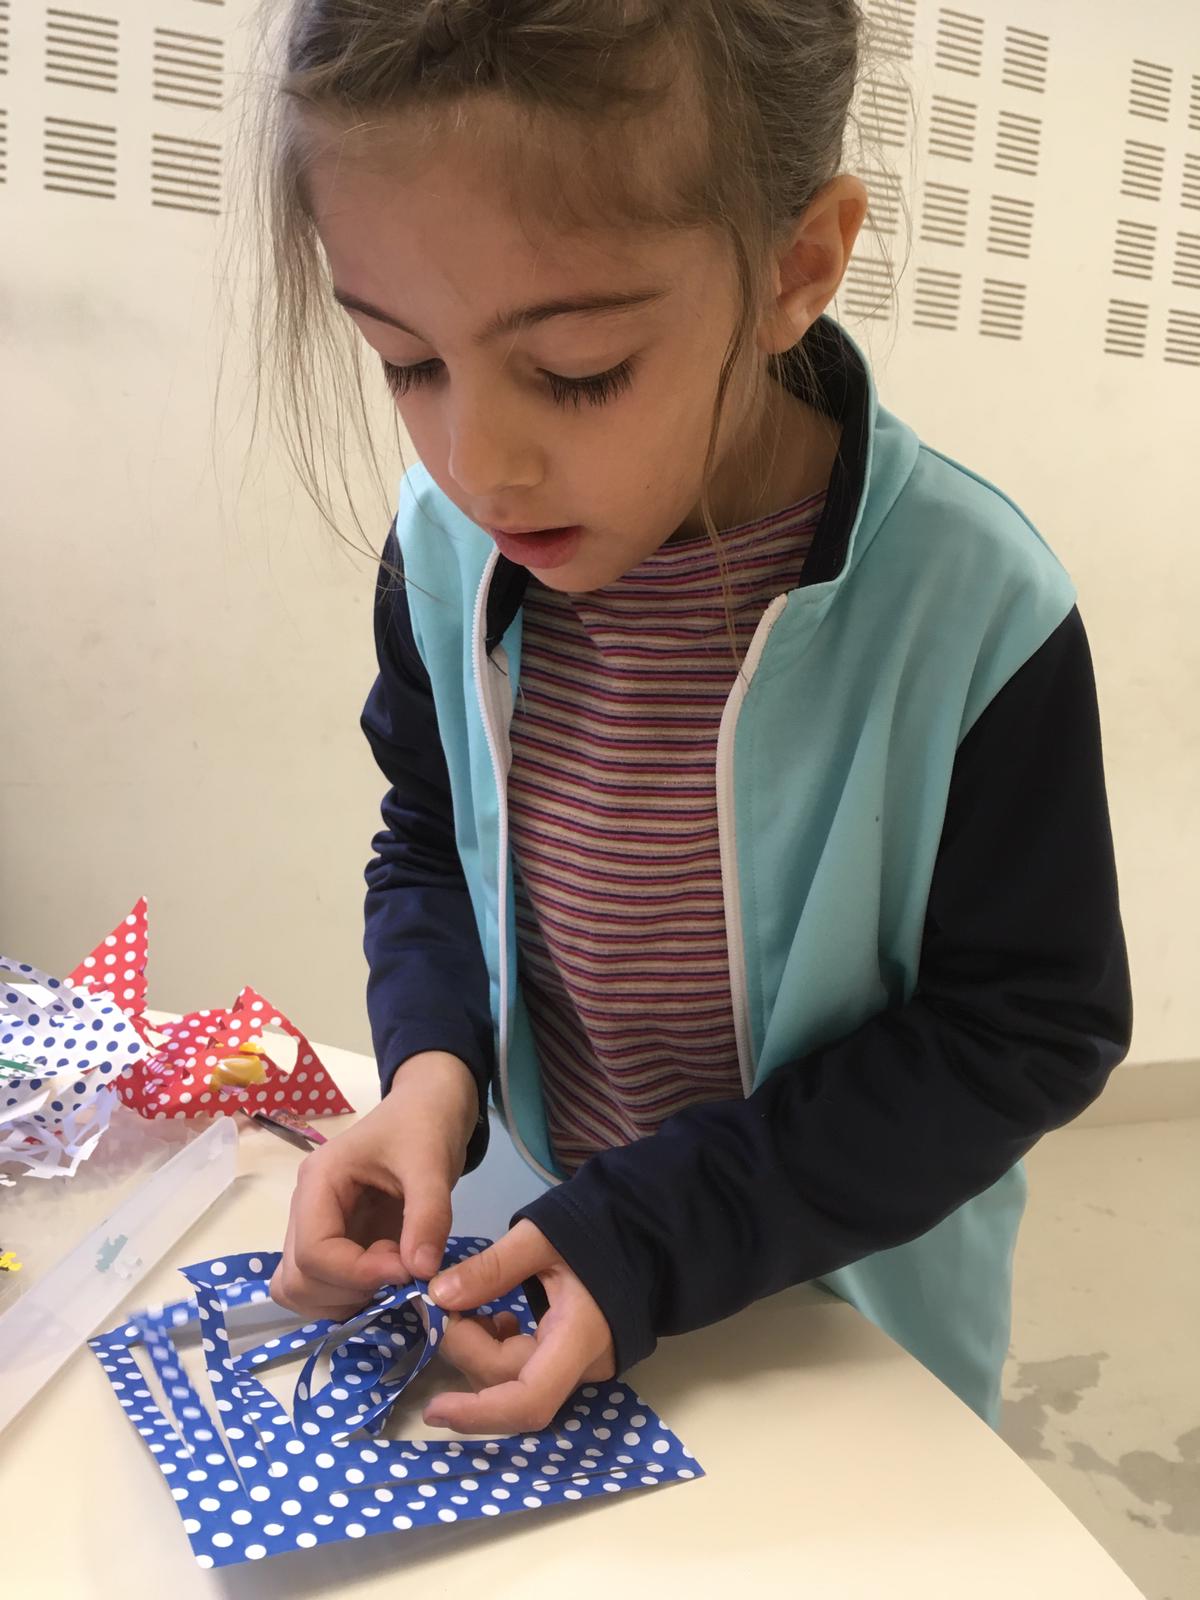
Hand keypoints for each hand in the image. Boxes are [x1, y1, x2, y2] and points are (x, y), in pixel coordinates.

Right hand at [270, 1051, 476, 1320]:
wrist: (428, 1110)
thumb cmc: (424, 1125)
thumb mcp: (432, 1162)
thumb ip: (428, 1215)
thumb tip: (421, 1272)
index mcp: (319, 1181)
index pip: (313, 1252)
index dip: (357, 1273)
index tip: (407, 1269)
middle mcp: (305, 1208)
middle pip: (298, 1279)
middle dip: (350, 1289)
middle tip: (400, 1267)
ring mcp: (315, 1228)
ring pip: (301, 1291)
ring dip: (346, 1299)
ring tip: (393, 1268)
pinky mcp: (334, 1242)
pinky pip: (320, 1288)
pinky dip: (349, 1298)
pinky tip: (387, 1276)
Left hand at [422, 1220, 615, 1432]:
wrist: (639, 1234)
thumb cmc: (596, 1230)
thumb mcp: (540, 1236)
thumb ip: (491, 1267)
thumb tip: (439, 1296)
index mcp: (580, 1338)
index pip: (529, 1400)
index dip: (479, 1413)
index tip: (435, 1408)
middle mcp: (582, 1367)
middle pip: (510, 1384)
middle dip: (467, 1348)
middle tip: (445, 1302)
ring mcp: (578, 1369)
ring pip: (512, 1380)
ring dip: (478, 1348)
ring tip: (471, 1304)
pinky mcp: (569, 1361)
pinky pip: (524, 1371)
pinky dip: (496, 1349)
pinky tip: (496, 1317)